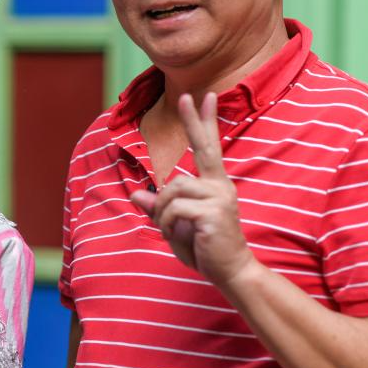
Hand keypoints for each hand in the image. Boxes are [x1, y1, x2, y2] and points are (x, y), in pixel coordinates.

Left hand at [129, 92, 254, 285]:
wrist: (231, 271)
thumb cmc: (205, 248)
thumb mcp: (176, 225)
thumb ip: (159, 208)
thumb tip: (135, 194)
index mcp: (215, 184)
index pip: (210, 146)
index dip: (205, 122)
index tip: (206, 96)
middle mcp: (220, 186)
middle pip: (198, 154)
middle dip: (191, 124)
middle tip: (184, 95)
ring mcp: (218, 198)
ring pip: (172, 191)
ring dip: (162, 214)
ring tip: (172, 231)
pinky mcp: (213, 213)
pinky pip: (173, 209)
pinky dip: (166, 224)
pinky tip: (177, 236)